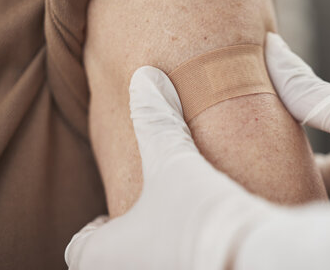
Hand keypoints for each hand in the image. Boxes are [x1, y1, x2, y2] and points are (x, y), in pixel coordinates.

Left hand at [65, 66, 273, 269]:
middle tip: (151, 215)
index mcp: (102, 255)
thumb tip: (146, 78)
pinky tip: (204, 242)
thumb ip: (156, 122)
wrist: (249, 255)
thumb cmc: (198, 214)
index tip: (114, 216)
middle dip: (130, 237)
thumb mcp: (172, 161)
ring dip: (154, 249)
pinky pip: (171, 266)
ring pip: (144, 264)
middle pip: (113, 258)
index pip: (81, 248)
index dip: (97, 229)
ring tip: (177, 225)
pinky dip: (178, 257)